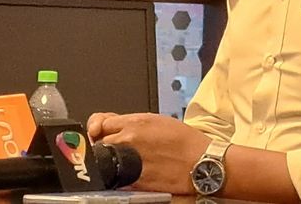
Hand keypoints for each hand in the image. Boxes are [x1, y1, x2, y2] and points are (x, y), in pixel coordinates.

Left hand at [87, 112, 209, 193]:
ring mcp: (130, 160)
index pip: (101, 122)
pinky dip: (115, 176)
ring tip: (118, 162)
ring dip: (108, 160)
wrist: (203, 162)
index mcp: (136, 122)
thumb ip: (134, 123)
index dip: (99, 129)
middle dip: (101, 145)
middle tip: (109, 149)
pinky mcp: (134, 179)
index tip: (99, 133)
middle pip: (98, 142)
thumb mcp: (159, 121)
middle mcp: (130, 139)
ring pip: (103, 160)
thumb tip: (116, 126)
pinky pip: (114, 177)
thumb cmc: (186, 142)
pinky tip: (125, 174)